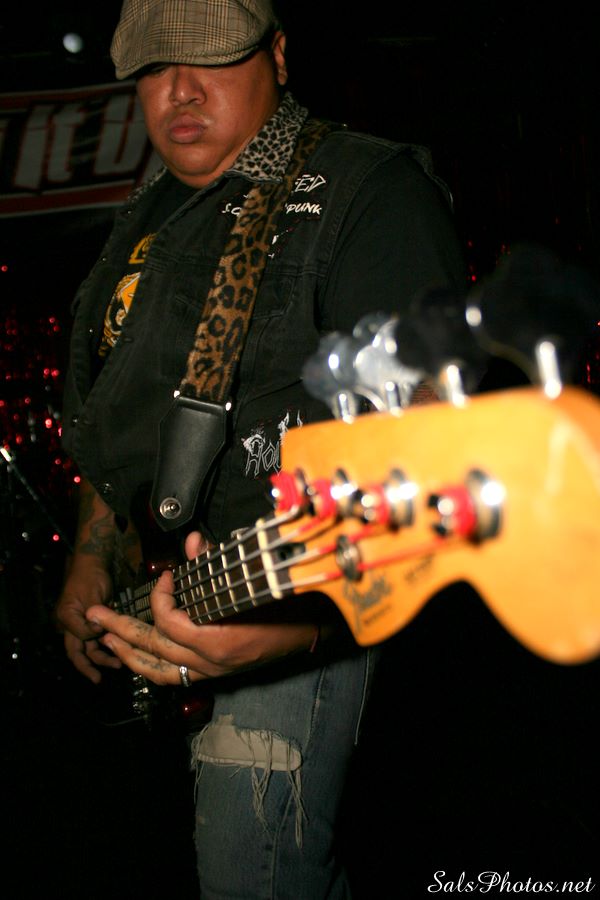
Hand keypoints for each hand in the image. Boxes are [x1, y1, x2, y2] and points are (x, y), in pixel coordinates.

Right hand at [55, 563, 122, 683]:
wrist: (94, 564)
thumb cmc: (88, 578)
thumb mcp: (88, 598)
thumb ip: (90, 618)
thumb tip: (96, 634)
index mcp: (66, 620)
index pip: (76, 642)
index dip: (90, 643)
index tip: (104, 636)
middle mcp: (72, 624)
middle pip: (77, 651)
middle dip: (87, 666)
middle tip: (98, 680)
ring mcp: (83, 623)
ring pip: (90, 647)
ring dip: (101, 657)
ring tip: (118, 665)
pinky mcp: (94, 620)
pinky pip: (98, 638)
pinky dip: (107, 645)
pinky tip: (119, 651)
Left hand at [85, 531, 317, 685]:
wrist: (313, 631)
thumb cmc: (288, 604)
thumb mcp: (253, 580)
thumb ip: (217, 562)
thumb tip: (192, 538)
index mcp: (220, 640)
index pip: (170, 622)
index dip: (160, 597)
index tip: (166, 576)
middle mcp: (212, 662)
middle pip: (153, 647)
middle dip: (118, 628)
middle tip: (92, 615)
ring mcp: (213, 672)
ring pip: (158, 669)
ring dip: (128, 653)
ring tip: (105, 638)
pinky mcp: (215, 675)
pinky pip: (174, 678)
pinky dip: (151, 667)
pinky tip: (135, 657)